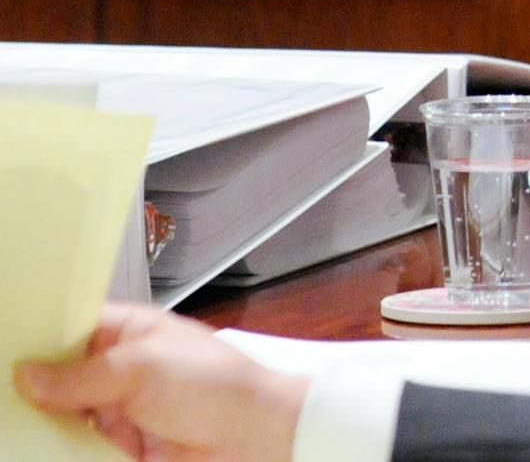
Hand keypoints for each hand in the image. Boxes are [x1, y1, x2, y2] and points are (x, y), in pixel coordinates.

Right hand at [13, 303, 307, 461]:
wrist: (258, 438)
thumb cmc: (216, 386)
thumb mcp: (144, 368)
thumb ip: (82, 374)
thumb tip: (25, 374)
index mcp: (129, 332)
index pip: (70, 327)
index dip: (37, 338)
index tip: (5, 349)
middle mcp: (119, 370)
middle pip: (59, 377)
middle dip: (32, 388)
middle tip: (3, 397)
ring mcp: (118, 410)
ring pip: (63, 416)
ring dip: (40, 424)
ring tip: (11, 426)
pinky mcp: (120, 448)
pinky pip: (78, 448)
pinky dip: (60, 450)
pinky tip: (35, 448)